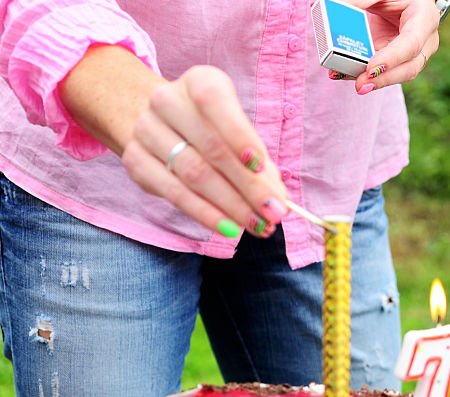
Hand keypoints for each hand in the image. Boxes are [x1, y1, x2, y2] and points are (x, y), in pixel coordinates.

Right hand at [61, 46, 286, 238]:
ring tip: (258, 225)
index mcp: (199, 82)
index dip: (239, 134)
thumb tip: (279, 200)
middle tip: (274, 212)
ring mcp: (147, 130)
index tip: (261, 166)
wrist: (159, 122)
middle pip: (211, 148)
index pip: (215, 103)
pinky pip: (174, 193)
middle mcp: (167, 101)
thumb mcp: (237, 132)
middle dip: (248, 186)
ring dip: (231, 205)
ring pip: (193, 174)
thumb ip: (260, 164)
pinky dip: (206, 214)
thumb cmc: (213, 128)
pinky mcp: (136, 160)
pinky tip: (229, 227)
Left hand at [329, 0, 439, 92]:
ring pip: (399, 75)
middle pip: (410, 67)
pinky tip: (347, 74)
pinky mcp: (401, 61)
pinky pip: (386, 73)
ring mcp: (416, 53)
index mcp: (425, 17)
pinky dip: (367, 76)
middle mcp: (426, 39)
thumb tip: (333, 8)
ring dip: (375, 82)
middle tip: (360, 85)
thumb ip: (360, 0)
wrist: (401, 0)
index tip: (370, 68)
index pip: (412, 43)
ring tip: (350, 81)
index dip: (392, 58)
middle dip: (384, 79)